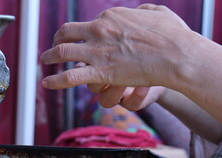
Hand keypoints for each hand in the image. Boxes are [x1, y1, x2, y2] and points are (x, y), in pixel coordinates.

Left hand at [40, 4, 193, 90]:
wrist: (177, 55)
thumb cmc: (172, 35)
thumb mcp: (157, 13)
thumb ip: (143, 11)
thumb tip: (139, 10)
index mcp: (110, 17)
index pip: (88, 23)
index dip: (82, 32)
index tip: (81, 39)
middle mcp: (98, 30)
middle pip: (66, 33)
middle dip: (57, 40)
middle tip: (55, 46)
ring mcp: (97, 51)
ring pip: (62, 52)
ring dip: (50, 57)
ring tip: (44, 62)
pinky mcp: (100, 72)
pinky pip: (70, 77)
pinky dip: (55, 81)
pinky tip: (47, 83)